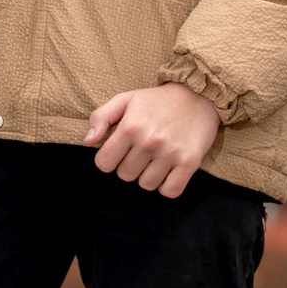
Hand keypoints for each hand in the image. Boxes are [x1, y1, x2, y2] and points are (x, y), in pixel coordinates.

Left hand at [82, 82, 220, 198]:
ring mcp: (170, 153)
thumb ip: (100, 117)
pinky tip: (167, 171)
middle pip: (125, 175)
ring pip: (146, 185)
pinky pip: (170, 191)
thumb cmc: (157, 100)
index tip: (118, 152)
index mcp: (130, 127)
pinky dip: (166, 186)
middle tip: (140, 152)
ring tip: (155, 159)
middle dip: (129, 166)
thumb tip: (88, 142)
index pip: (104, 163)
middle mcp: (149, 141)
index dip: (108, 160)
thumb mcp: (125, 99)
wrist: (198, 95)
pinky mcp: (189, 163)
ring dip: (148, 176)